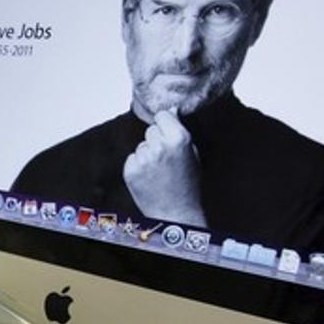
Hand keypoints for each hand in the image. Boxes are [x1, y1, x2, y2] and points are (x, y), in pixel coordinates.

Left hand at [122, 109, 206, 226]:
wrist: (175, 212)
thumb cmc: (187, 184)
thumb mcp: (192, 154)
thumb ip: (180, 131)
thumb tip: (171, 111)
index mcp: (179, 139)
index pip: (162, 115)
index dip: (165, 123)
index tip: (167, 131)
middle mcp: (160, 146)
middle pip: (151, 130)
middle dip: (156, 139)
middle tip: (165, 158)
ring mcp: (143, 158)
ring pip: (141, 145)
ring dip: (147, 154)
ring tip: (158, 171)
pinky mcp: (130, 169)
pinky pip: (132, 158)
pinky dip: (138, 165)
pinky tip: (149, 177)